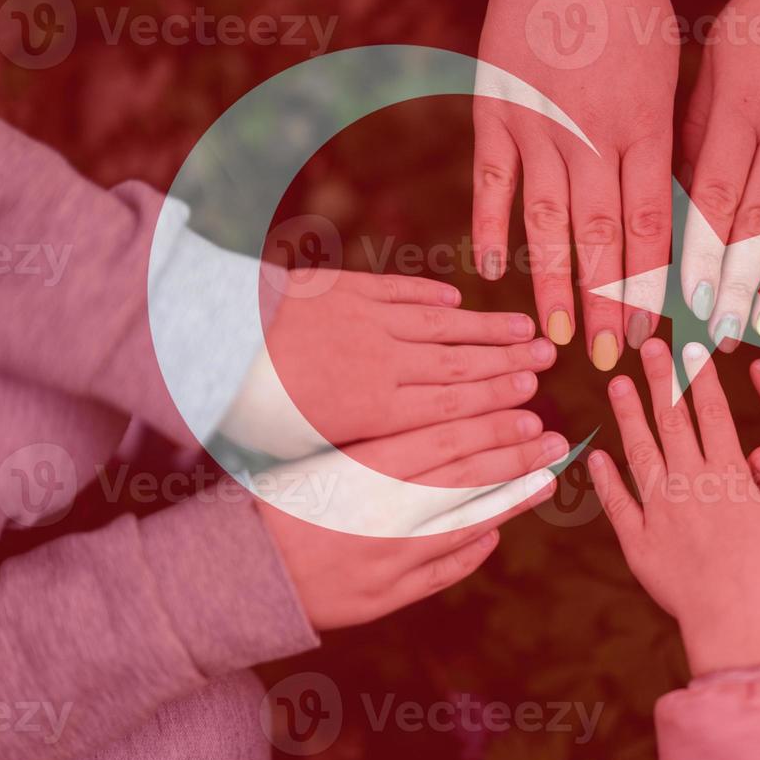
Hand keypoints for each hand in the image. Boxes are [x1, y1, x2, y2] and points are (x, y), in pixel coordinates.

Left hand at [221, 271, 554, 459]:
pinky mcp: (346, 288)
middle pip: (461, 363)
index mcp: (375, 408)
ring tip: (525, 330)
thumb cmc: (249, 412)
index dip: (499, 403)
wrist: (208, 344)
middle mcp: (382, 361)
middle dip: (511, 363)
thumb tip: (412, 470)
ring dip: (487, 328)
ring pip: (442, 325)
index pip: (453, 405)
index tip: (534, 403)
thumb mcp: (308, 450)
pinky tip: (458, 302)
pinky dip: (431, 297)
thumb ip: (366, 455)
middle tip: (551, 360)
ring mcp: (367, 319)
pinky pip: (401, 292)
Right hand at [258, 427, 556, 629]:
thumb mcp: (313, 457)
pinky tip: (496, 533)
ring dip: (509, 500)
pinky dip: (472, 551)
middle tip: (553, 439)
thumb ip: (369, 442)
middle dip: (514, 455)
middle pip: (464, 477)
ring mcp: (388, 559)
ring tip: (545, 480)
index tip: (526, 410)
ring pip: (464, 523)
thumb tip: (424, 418)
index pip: (443, 438)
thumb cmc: (266, 505)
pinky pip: (441, 572)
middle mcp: (384, 512)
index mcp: (362, 468)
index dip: (491, 424)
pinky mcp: (384, 597)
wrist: (232, 578)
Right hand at [474, 0, 677, 370]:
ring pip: (547, 221)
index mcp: (646, 122)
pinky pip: (491, 179)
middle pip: (603, 237)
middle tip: (612, 360)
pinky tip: (491, 269)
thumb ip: (662, 143)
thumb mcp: (667, 71)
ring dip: (554, 283)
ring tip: (558, 337)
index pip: (652, 225)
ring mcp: (536, 121)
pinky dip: (490, 225)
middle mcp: (592, 132)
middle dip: (610, 305)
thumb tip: (666, 217)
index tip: (658, 333)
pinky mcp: (494, 105)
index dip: (653, 287)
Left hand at [588, 338, 759, 675]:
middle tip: (650, 344)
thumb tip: (754, 449)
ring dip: (629, 413)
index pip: (712, 413)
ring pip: (641, 451)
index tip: (690, 348)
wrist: (741, 622)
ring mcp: (662, 511)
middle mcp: (692, 484)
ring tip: (618, 381)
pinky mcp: (640, 542)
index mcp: (730, 475)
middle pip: (673, 420)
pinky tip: (595, 455)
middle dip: (661, 379)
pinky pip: (619, 503)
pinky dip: (606, 478)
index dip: (700, 378)